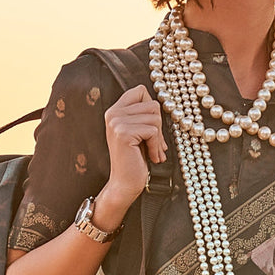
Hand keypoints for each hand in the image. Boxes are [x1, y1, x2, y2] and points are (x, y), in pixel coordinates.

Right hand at [100, 85, 167, 216]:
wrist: (124, 183)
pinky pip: (152, 131)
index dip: (151, 107)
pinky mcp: (123, 133)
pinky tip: (151, 156)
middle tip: (155, 144)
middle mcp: (113, 113)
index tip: (152, 127)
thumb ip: (144, 116)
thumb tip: (161, 104)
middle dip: (158, 126)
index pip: (140, 91)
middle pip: (152, 104)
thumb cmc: (134, 160)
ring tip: (153, 151)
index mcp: (115, 111)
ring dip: (158, 138)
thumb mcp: (138, 133)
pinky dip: (156, 146)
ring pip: (155, 117)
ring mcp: (117, 122)